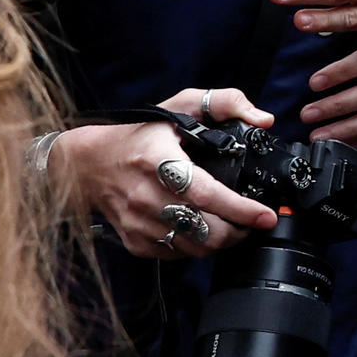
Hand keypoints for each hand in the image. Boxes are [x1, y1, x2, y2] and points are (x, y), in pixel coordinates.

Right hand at [47, 88, 278, 258]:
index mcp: (158, 160)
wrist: (90, 165)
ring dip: (222, 242)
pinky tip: (203, 229)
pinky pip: (177, 254)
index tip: (266, 215)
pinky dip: (197, 246)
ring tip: (234, 227)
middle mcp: (146, 196)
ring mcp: (138, 223)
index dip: (240, 209)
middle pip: (205, 230)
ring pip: (194, 248)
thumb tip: (263, 119)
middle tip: (254, 222)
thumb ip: (225, 103)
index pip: (205, 193)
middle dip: (239, 231)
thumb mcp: (180, 106)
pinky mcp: (135, 242)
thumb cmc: (140, 135)